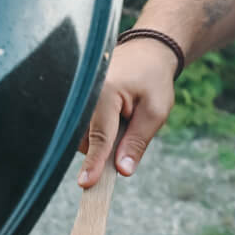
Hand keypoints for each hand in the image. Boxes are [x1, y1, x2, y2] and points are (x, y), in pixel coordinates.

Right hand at [77, 39, 176, 186]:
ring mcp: (79, 93)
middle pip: (89, 139)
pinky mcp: (78, 97)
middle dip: (108, 147)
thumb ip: (138, 141)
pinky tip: (115, 114)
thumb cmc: (153, 79)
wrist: (147, 51)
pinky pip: (83, 126)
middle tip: (132, 126)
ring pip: (84, 135)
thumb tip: (122, 170)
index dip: (95, 163)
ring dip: (104, 138)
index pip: (100, 136)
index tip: (86, 184)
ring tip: (125, 115)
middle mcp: (86, 91)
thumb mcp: (156, 111)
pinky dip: (99, 129)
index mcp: (105, 92)